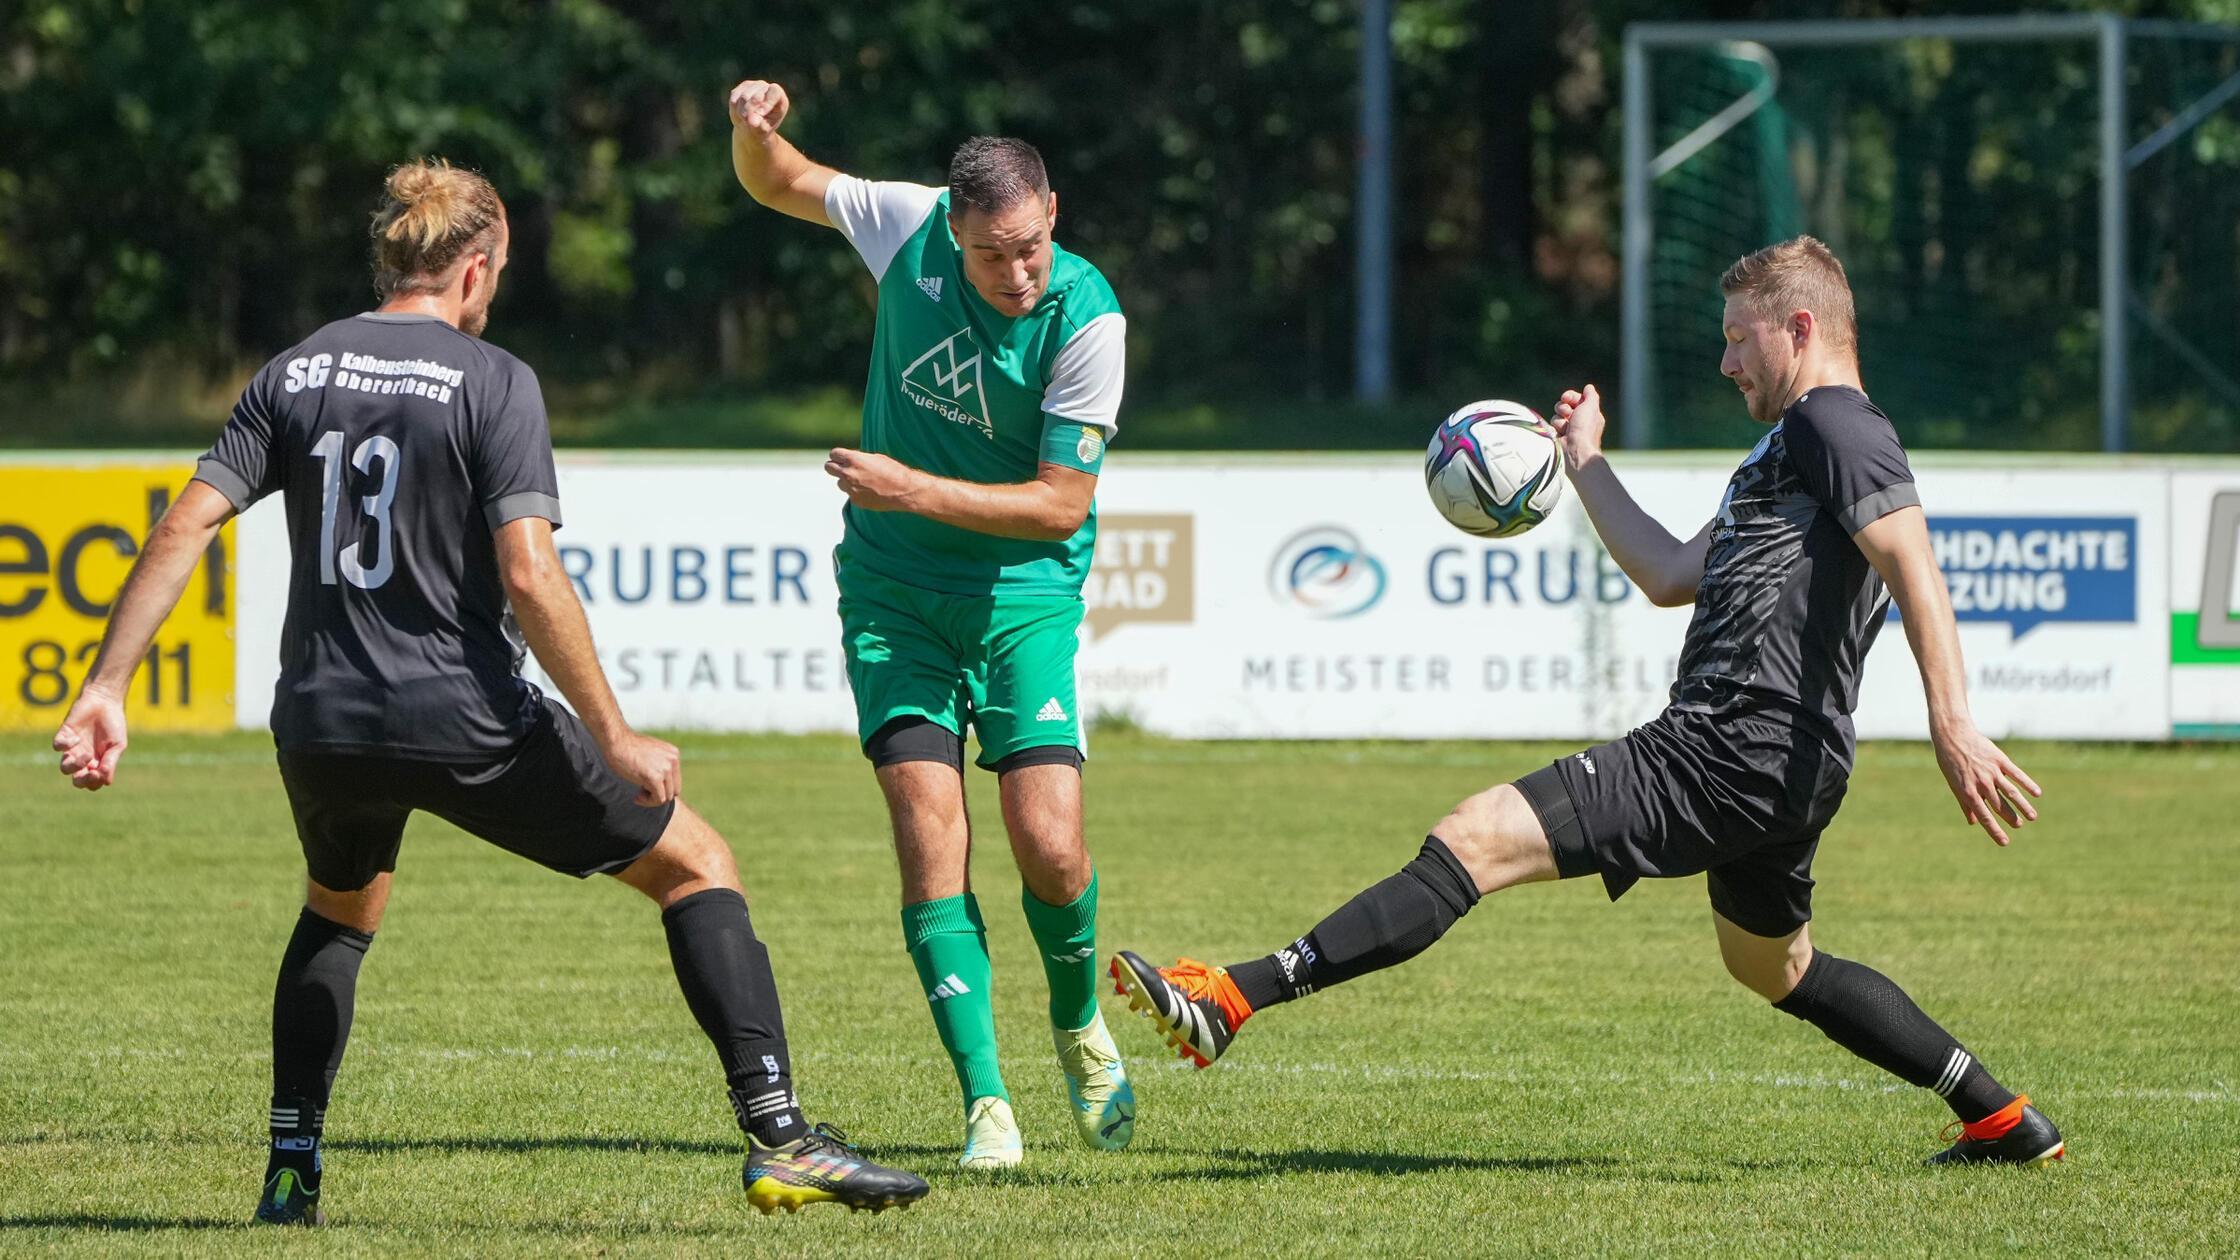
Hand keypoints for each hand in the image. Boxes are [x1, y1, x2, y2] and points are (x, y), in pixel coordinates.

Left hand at [53, 687, 127, 790]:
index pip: (93, 783)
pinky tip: (77, 737)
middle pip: (77, 780)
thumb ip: (111, 762)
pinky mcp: (63, 735)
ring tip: (86, 754)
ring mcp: (72, 748)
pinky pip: (58, 746)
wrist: (104, 701)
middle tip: (91, 772)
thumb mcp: (118, 745)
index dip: (95, 782)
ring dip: (75, 765)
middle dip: (82, 780)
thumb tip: (106, 781)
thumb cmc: (114, 724)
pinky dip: (66, 745)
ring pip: (65, 768)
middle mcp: (83, 759)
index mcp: (98, 763)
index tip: (101, 772)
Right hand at [602, 729, 681, 806]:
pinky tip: (637, 797)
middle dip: (658, 794)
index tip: (647, 786)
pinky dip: (648, 802)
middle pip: (674, 790)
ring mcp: (665, 769)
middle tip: (642, 791)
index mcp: (673, 754)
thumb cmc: (627, 748)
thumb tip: (662, 783)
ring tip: (638, 793)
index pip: (675, 781)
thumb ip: (660, 764)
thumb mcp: (651, 753)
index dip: (662, 788)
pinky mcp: (655, 777)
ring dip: (652, 799)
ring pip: (667, 797)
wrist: (616, 741)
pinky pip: (658, 799)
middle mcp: (673, 760)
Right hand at [728, 80, 789, 135]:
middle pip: (757, 96)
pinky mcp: (742, 87)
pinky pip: (734, 98)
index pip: (774, 91)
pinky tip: (740, 113)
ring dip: (742, 112)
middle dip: (751, 112)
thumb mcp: (763, 130)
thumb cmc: (761, 127)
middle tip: (748, 121)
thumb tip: (751, 122)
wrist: (751, 125)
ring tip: (745, 119)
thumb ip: (759, 126)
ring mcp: (754, 85)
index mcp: (779, 96)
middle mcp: (767, 87)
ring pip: (744, 97)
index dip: (767, 102)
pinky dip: (735, 109)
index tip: (761, 114)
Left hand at [824, 448, 920, 511]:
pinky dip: (857, 492)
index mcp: (853, 459)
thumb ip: (858, 458)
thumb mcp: (875, 458)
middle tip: (844, 468)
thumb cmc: (893, 471)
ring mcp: (850, 489)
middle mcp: (848, 474)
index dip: (839, 455)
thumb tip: (850, 460)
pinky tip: (870, 491)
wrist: (903, 490)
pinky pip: (850, 494)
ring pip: (839, 483)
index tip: (843, 458)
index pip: (834, 454)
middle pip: (828, 467)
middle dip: (835, 466)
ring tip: (863, 481)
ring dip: (846, 481)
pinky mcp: (855, 501)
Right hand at [1549, 385, 1607, 471]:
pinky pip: (1552, 425)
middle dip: (1563, 407)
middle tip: (1567, 413)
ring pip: (1557, 415)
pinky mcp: (1558, 436)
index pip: (1576, 399)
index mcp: (1589, 414)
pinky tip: (1561, 434)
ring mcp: (1568, 429)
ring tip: (1565, 427)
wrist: (1575, 450)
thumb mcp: (1591, 406)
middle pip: (1564, 405)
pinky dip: (1555, 428)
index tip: (1566, 398)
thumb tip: (1588, 387)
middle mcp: (1579, 421)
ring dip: (1560, 419)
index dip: (1570, 396)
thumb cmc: (1585, 429)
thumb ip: (1591, 395)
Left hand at [1931, 722, 2041, 845]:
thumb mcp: (1954, 784)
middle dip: (2011, 818)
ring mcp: (1992, 772)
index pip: (1984, 816)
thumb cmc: (1951, 763)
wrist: (1953, 737)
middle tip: (2019, 825)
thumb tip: (1974, 822)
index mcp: (1968, 792)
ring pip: (2011, 792)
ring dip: (2023, 805)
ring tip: (2032, 817)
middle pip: (2000, 806)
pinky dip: (2027, 784)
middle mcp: (1982, 784)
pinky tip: (2037, 793)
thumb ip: (1965, 804)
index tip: (2004, 842)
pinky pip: (2017, 774)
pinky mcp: (2000, 760)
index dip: (1995, 831)